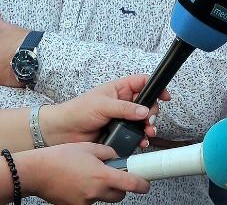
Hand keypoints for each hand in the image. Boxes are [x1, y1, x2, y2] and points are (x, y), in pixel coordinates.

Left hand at [0, 9, 27, 86]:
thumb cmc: (19, 42)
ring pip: (0, 83)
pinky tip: (22, 77)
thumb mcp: (6, 30)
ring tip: (17, 71)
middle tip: (10, 66)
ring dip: (6, 79)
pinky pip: (11, 87)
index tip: (2, 60)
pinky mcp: (11, 88)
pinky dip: (15, 83)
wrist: (34, 53)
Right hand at [15, 143, 149, 203]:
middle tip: (116, 176)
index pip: (132, 184)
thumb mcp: (90, 147)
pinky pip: (88, 201)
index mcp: (103, 176)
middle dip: (122, 187)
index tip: (146, 183)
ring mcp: (84, 202)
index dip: (142, 184)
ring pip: (104, 199)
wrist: (35, 172)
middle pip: (119, 195)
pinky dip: (89, 194)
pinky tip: (80, 183)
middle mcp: (95, 192)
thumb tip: (116, 157)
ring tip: (91, 177)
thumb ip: (108, 153)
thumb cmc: (59, 157)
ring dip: (104, 190)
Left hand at [42, 75, 169, 146]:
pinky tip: (141, 142)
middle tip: (150, 121)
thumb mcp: (103, 105)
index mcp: (120, 89)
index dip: (156, 87)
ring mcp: (122, 118)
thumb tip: (144, 111)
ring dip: (148, 127)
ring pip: (143, 121)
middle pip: (147, 104)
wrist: (62, 132)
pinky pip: (135, 135)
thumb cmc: (78, 111)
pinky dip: (140, 139)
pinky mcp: (119, 132)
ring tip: (148, 133)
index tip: (164, 97)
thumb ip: (125, 108)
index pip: (143, 82)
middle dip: (152, 113)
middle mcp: (124, 102)